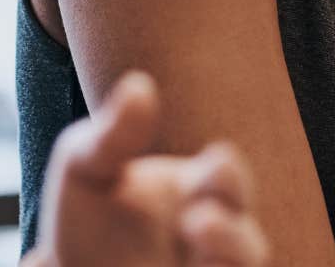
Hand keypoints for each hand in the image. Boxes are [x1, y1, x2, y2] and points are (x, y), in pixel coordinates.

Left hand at [24, 71, 268, 266]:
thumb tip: (140, 86)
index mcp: (195, 193)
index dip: (229, 174)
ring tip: (195, 234)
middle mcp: (209, 242)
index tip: (216, 160)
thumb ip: (112, 135)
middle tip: (199, 220)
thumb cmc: (88, 211)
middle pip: (247, 243)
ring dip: (227, 260)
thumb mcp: (86, 167)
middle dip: (231, 234)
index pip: (227, 180)